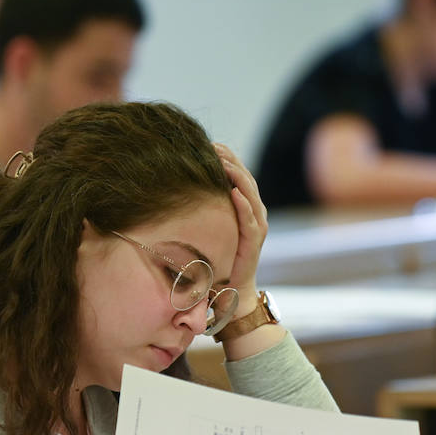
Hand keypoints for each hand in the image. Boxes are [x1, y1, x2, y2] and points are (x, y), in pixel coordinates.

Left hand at [213, 143, 267, 310]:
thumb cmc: (219, 259)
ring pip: (250, 195)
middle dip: (231, 160)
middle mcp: (254, 213)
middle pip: (245, 178)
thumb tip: (178, 189)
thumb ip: (204, 209)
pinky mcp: (254, 243)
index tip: (209, 143)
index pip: (238, 175)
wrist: (232, 291)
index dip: (227, 157)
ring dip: (238, 177)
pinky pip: (250, 221)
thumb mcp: (210, 228)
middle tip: (213, 146)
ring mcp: (257, 227)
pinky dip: (243, 205)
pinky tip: (234, 192)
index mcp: (244, 206)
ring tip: (224, 162)